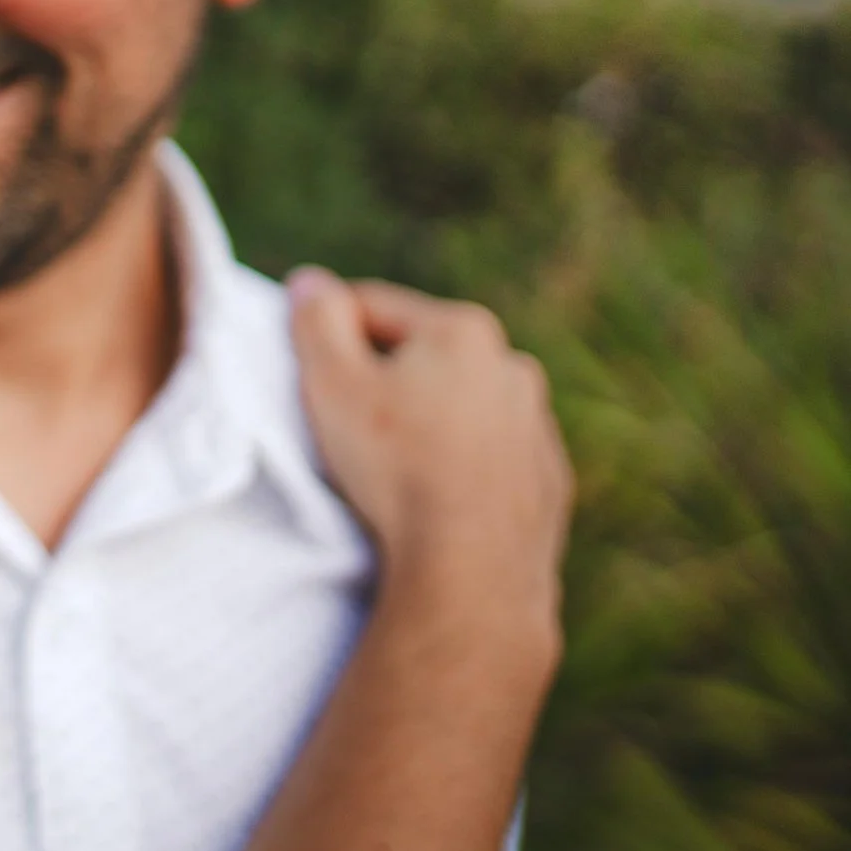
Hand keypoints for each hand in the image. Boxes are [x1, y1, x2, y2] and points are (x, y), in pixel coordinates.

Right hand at [287, 269, 572, 638]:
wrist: (472, 569)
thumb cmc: (394, 467)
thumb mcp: (330, 383)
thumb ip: (316, 320)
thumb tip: (311, 282)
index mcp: (462, 330)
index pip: (373, 306)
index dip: (327, 333)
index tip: (304, 369)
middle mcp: (512, 367)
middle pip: (421, 356)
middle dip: (382, 378)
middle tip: (344, 423)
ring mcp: (536, 427)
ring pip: (460, 406)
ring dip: (425, 420)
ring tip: (389, 466)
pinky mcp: (546, 482)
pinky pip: (488, 456)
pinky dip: (459, 465)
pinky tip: (430, 496)